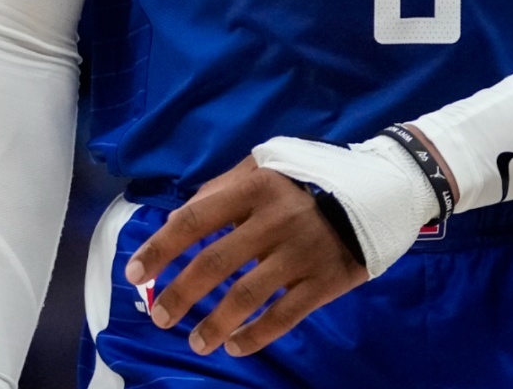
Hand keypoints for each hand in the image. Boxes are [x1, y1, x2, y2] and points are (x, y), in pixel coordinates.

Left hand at [123, 156, 367, 356]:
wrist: (378, 193)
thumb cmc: (308, 182)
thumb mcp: (266, 166)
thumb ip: (221, 188)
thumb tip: (177, 220)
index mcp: (256, 187)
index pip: (195, 219)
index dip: (160, 248)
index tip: (135, 273)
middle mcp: (276, 218)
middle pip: (215, 262)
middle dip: (180, 293)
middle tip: (160, 317)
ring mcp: (302, 252)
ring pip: (248, 295)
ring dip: (214, 323)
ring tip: (195, 342)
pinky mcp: (325, 280)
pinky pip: (284, 315)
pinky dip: (256, 335)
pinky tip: (235, 346)